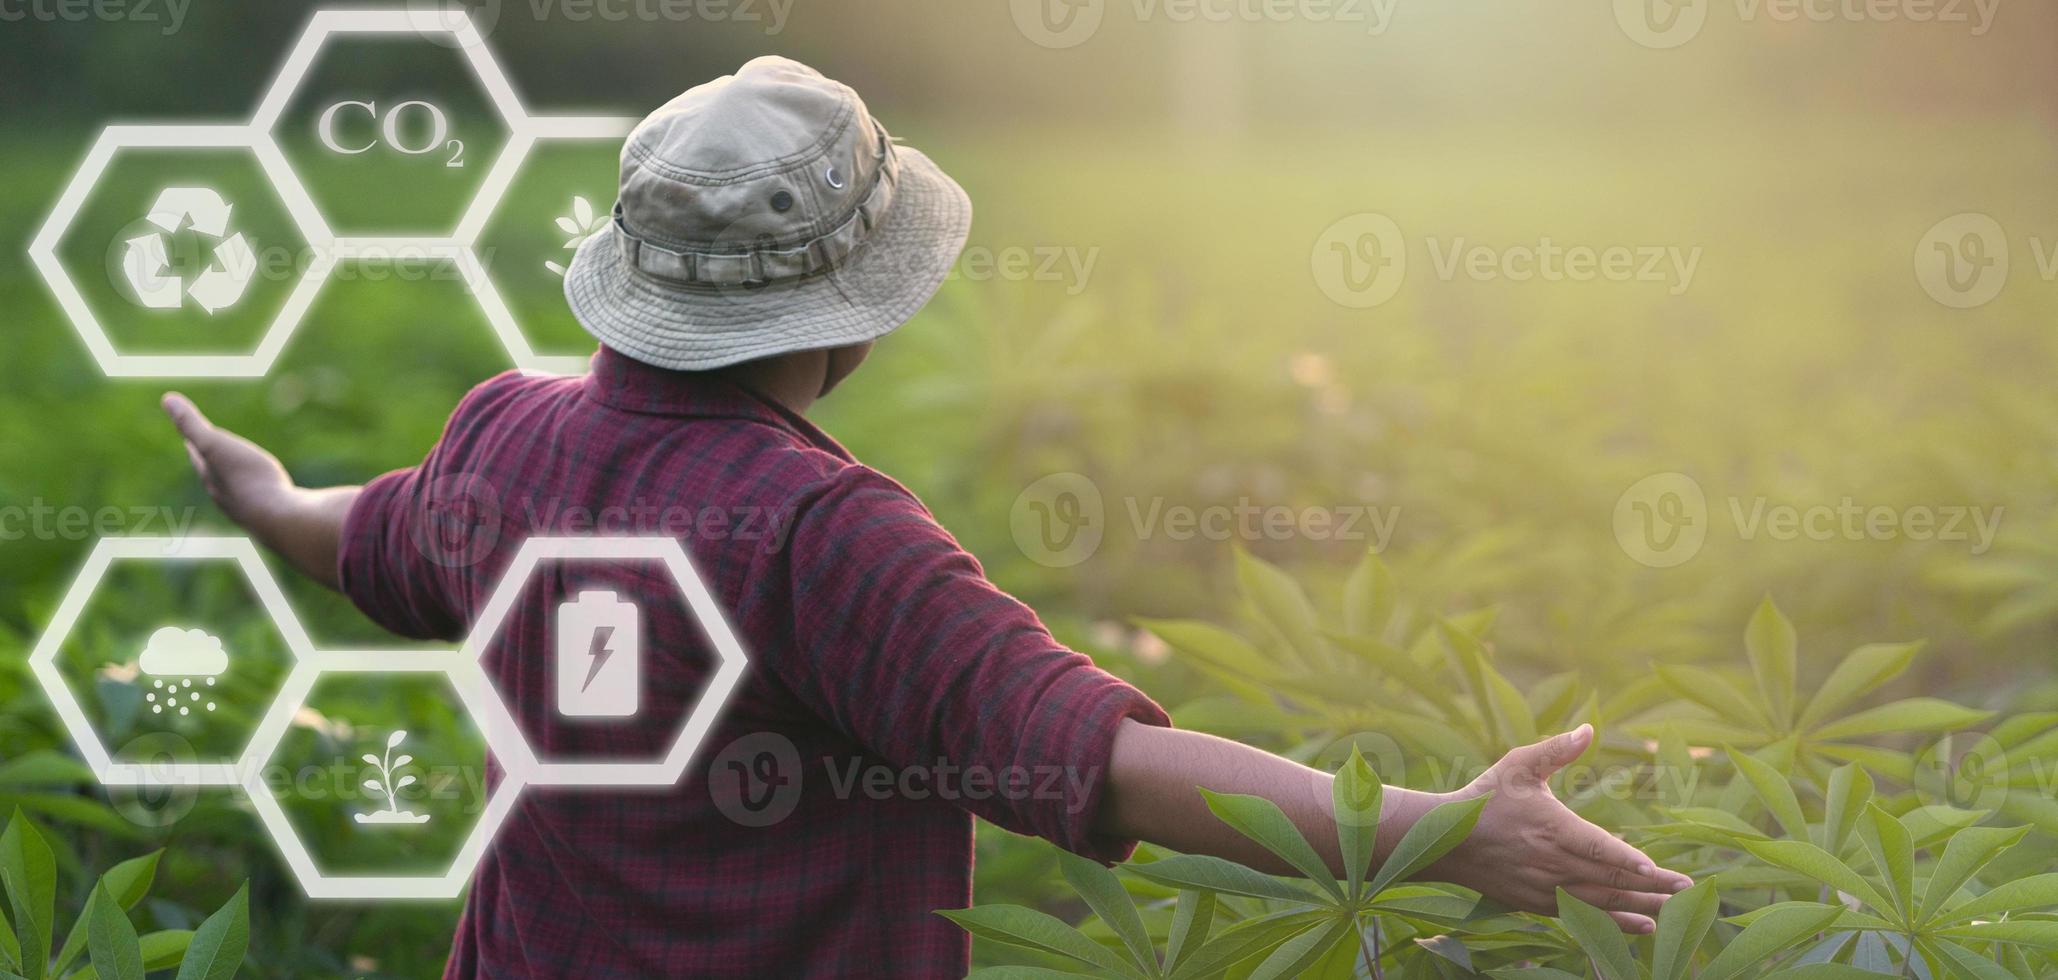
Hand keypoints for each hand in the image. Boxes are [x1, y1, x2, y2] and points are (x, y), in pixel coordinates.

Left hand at [162, 392, 293, 531]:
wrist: (279, 518)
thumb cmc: (248, 477)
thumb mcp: (215, 444)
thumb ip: (191, 424)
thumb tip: (166, 398)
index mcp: (211, 477)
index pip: (197, 457)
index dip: (193, 444)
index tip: (188, 437)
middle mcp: (226, 496)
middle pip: (213, 475)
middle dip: (210, 464)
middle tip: (208, 452)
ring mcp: (249, 508)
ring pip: (237, 490)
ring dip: (236, 480)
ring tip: (239, 473)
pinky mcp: (272, 515)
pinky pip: (264, 500)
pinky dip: (262, 492)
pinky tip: (271, 494)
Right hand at [1426, 724, 1691, 933]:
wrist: (1447, 843)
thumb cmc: (1485, 798)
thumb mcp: (1518, 765)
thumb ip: (1556, 749)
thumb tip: (1589, 729)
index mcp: (1552, 828)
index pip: (1599, 849)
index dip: (1631, 862)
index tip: (1662, 871)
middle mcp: (1552, 863)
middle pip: (1610, 880)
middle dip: (1653, 887)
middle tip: (1687, 890)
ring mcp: (1546, 888)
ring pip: (1602, 902)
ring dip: (1640, 907)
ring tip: (1673, 908)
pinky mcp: (1539, 904)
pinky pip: (1585, 916)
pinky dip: (1615, 922)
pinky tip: (1641, 924)